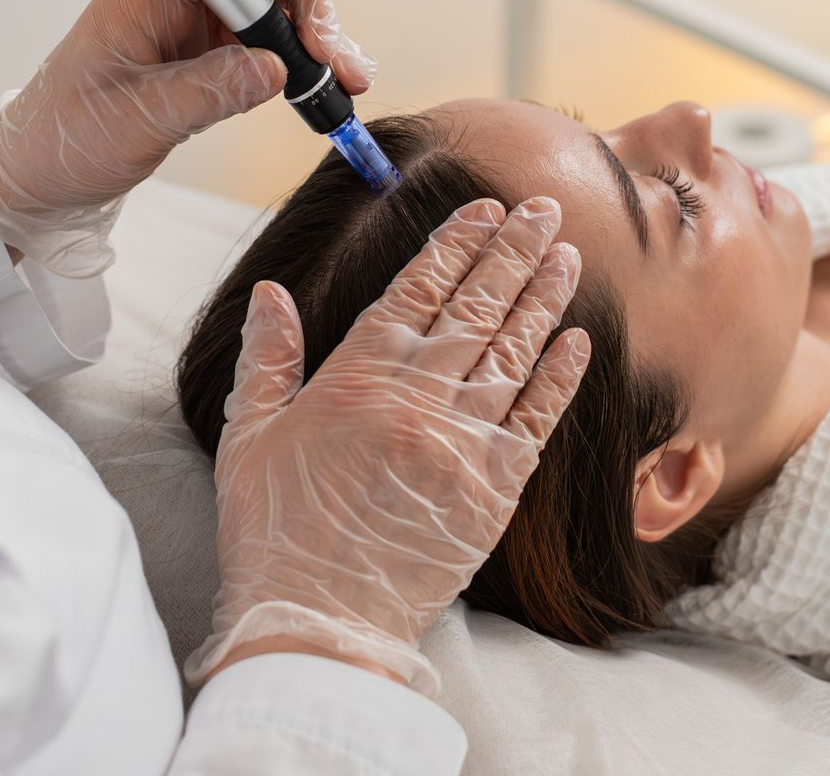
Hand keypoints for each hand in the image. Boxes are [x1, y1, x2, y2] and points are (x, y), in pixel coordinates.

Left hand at [0, 0, 373, 275]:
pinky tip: (324, 90)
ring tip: (347, 83)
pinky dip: (299, 66)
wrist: (35, 175)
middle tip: (338, 62)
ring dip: (315, 42)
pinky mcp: (204, 59)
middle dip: (311, 11)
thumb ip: (209, 91)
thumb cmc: (66, 140)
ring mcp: (191, 30)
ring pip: (271, 13)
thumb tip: (275, 70)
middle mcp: (172, 2)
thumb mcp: (138, 121)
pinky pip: (264, 47)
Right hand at [187, 197, 592, 695]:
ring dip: (545, 298)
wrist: (317, 621)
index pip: (418, 290)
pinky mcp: (495, 488)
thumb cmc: (274, 532)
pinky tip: (579, 340)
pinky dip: (560, 376)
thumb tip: (272, 293)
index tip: (485, 207)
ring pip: (514, 351)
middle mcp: (418, 397)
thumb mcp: (250, 437)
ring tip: (568, 256)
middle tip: (545, 209)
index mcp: (357, 377)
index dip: (456, 244)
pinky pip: (537, 418)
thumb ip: (268, 360)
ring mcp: (462, 441)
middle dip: (513, 251)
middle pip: (477, 307)